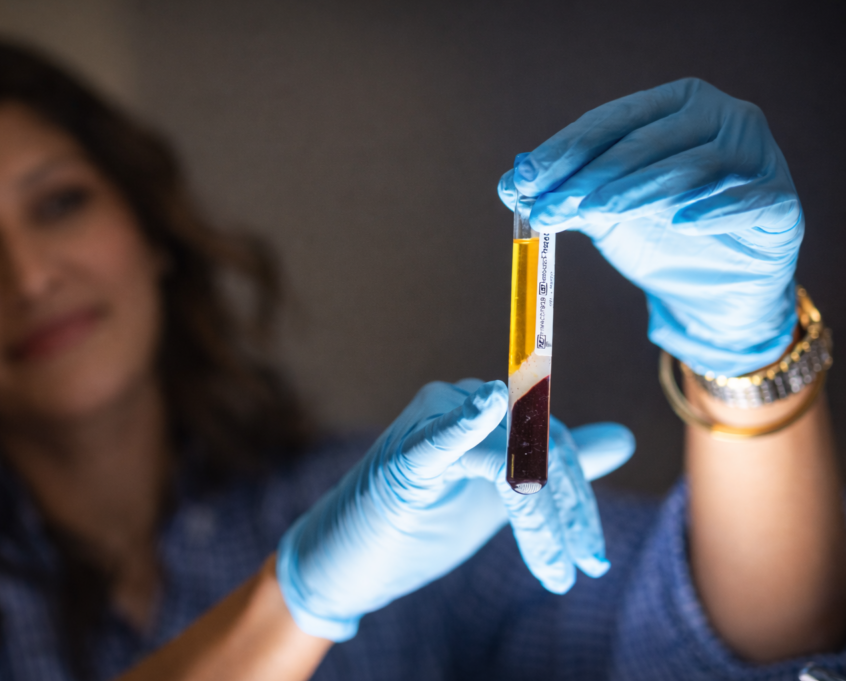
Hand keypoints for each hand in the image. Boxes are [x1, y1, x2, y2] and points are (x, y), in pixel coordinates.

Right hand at [276, 379, 633, 640]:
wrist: (351, 564)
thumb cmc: (420, 525)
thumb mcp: (500, 498)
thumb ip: (556, 468)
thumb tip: (623, 440)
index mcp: (482, 410)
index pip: (551, 437)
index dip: (579, 497)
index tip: (591, 557)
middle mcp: (458, 403)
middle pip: (540, 443)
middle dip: (570, 510)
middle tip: (587, 567)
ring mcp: (427, 425)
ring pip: (509, 457)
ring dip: (542, 516)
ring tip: (557, 571)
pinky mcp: (401, 459)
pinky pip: (440, 441)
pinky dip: (463, 425)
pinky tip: (488, 404)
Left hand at [498, 78, 801, 375]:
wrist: (713, 288)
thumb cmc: (657, 237)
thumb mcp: (603, 213)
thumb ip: (563, 194)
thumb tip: (509, 185)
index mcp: (672, 105)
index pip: (610, 121)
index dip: (564, 151)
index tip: (526, 181)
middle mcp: (718, 116)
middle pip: (642, 145)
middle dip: (588, 179)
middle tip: (547, 211)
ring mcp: (755, 153)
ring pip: (687, 169)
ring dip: (634, 194)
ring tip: (595, 216)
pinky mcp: (779, 198)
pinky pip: (744, 200)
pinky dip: (712, 210)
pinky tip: (681, 224)